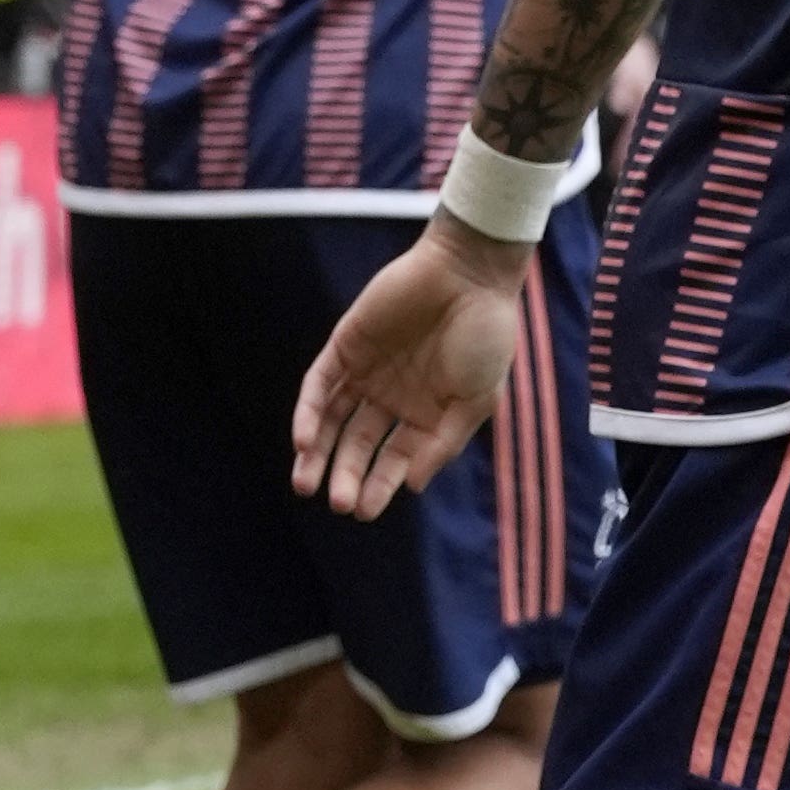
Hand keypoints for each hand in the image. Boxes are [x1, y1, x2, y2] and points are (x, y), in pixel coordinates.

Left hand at [288, 214, 531, 520]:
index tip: (364, 511)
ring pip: (332, 418)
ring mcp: (366, 371)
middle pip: (358, 443)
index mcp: (425, 414)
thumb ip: (442, 443)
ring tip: (306, 483)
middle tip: (336, 504)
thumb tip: (410, 484)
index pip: (393, 458)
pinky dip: (310, 411)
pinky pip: (320, 383)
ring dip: (318, 451)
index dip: (378, 485)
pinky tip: (305, 439)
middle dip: (346, 475)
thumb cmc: (484, 338)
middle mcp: (391, 397)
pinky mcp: (345, 344)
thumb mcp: (475, 401)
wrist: (469, 278)